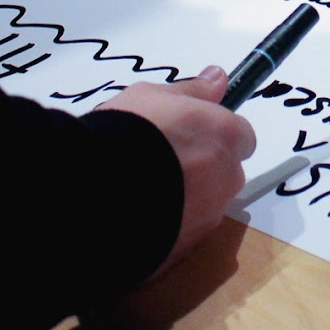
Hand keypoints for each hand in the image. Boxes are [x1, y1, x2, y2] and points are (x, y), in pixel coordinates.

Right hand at [101, 65, 255, 274]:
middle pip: (226, 174)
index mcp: (226, 137)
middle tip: (161, 164)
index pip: (241, 137)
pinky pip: (180, 236)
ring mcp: (206, 219)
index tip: (187, 136)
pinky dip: (166, 228)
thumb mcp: (152, 96)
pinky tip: (134, 218)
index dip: (215, 136)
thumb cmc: (123, 134)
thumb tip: (219, 77)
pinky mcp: (181, 252)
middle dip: (203, 170)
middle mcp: (226, 179)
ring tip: (142, 193)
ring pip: (205, 207)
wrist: (88, 195)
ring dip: (185, 201)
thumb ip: (193, 90)